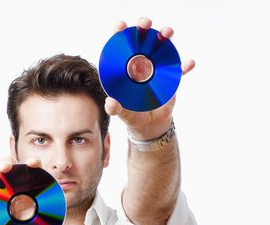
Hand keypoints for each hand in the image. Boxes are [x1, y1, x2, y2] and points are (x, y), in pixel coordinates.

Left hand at [104, 17, 195, 139]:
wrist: (151, 126)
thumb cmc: (133, 117)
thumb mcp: (123, 114)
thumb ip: (116, 109)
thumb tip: (110, 103)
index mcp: (124, 71)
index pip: (119, 49)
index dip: (119, 35)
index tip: (120, 26)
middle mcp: (139, 65)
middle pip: (141, 42)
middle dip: (142, 29)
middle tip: (144, 24)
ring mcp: (155, 70)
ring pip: (160, 49)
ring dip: (164, 37)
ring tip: (167, 33)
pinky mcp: (170, 79)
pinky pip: (178, 70)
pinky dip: (184, 66)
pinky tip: (189, 63)